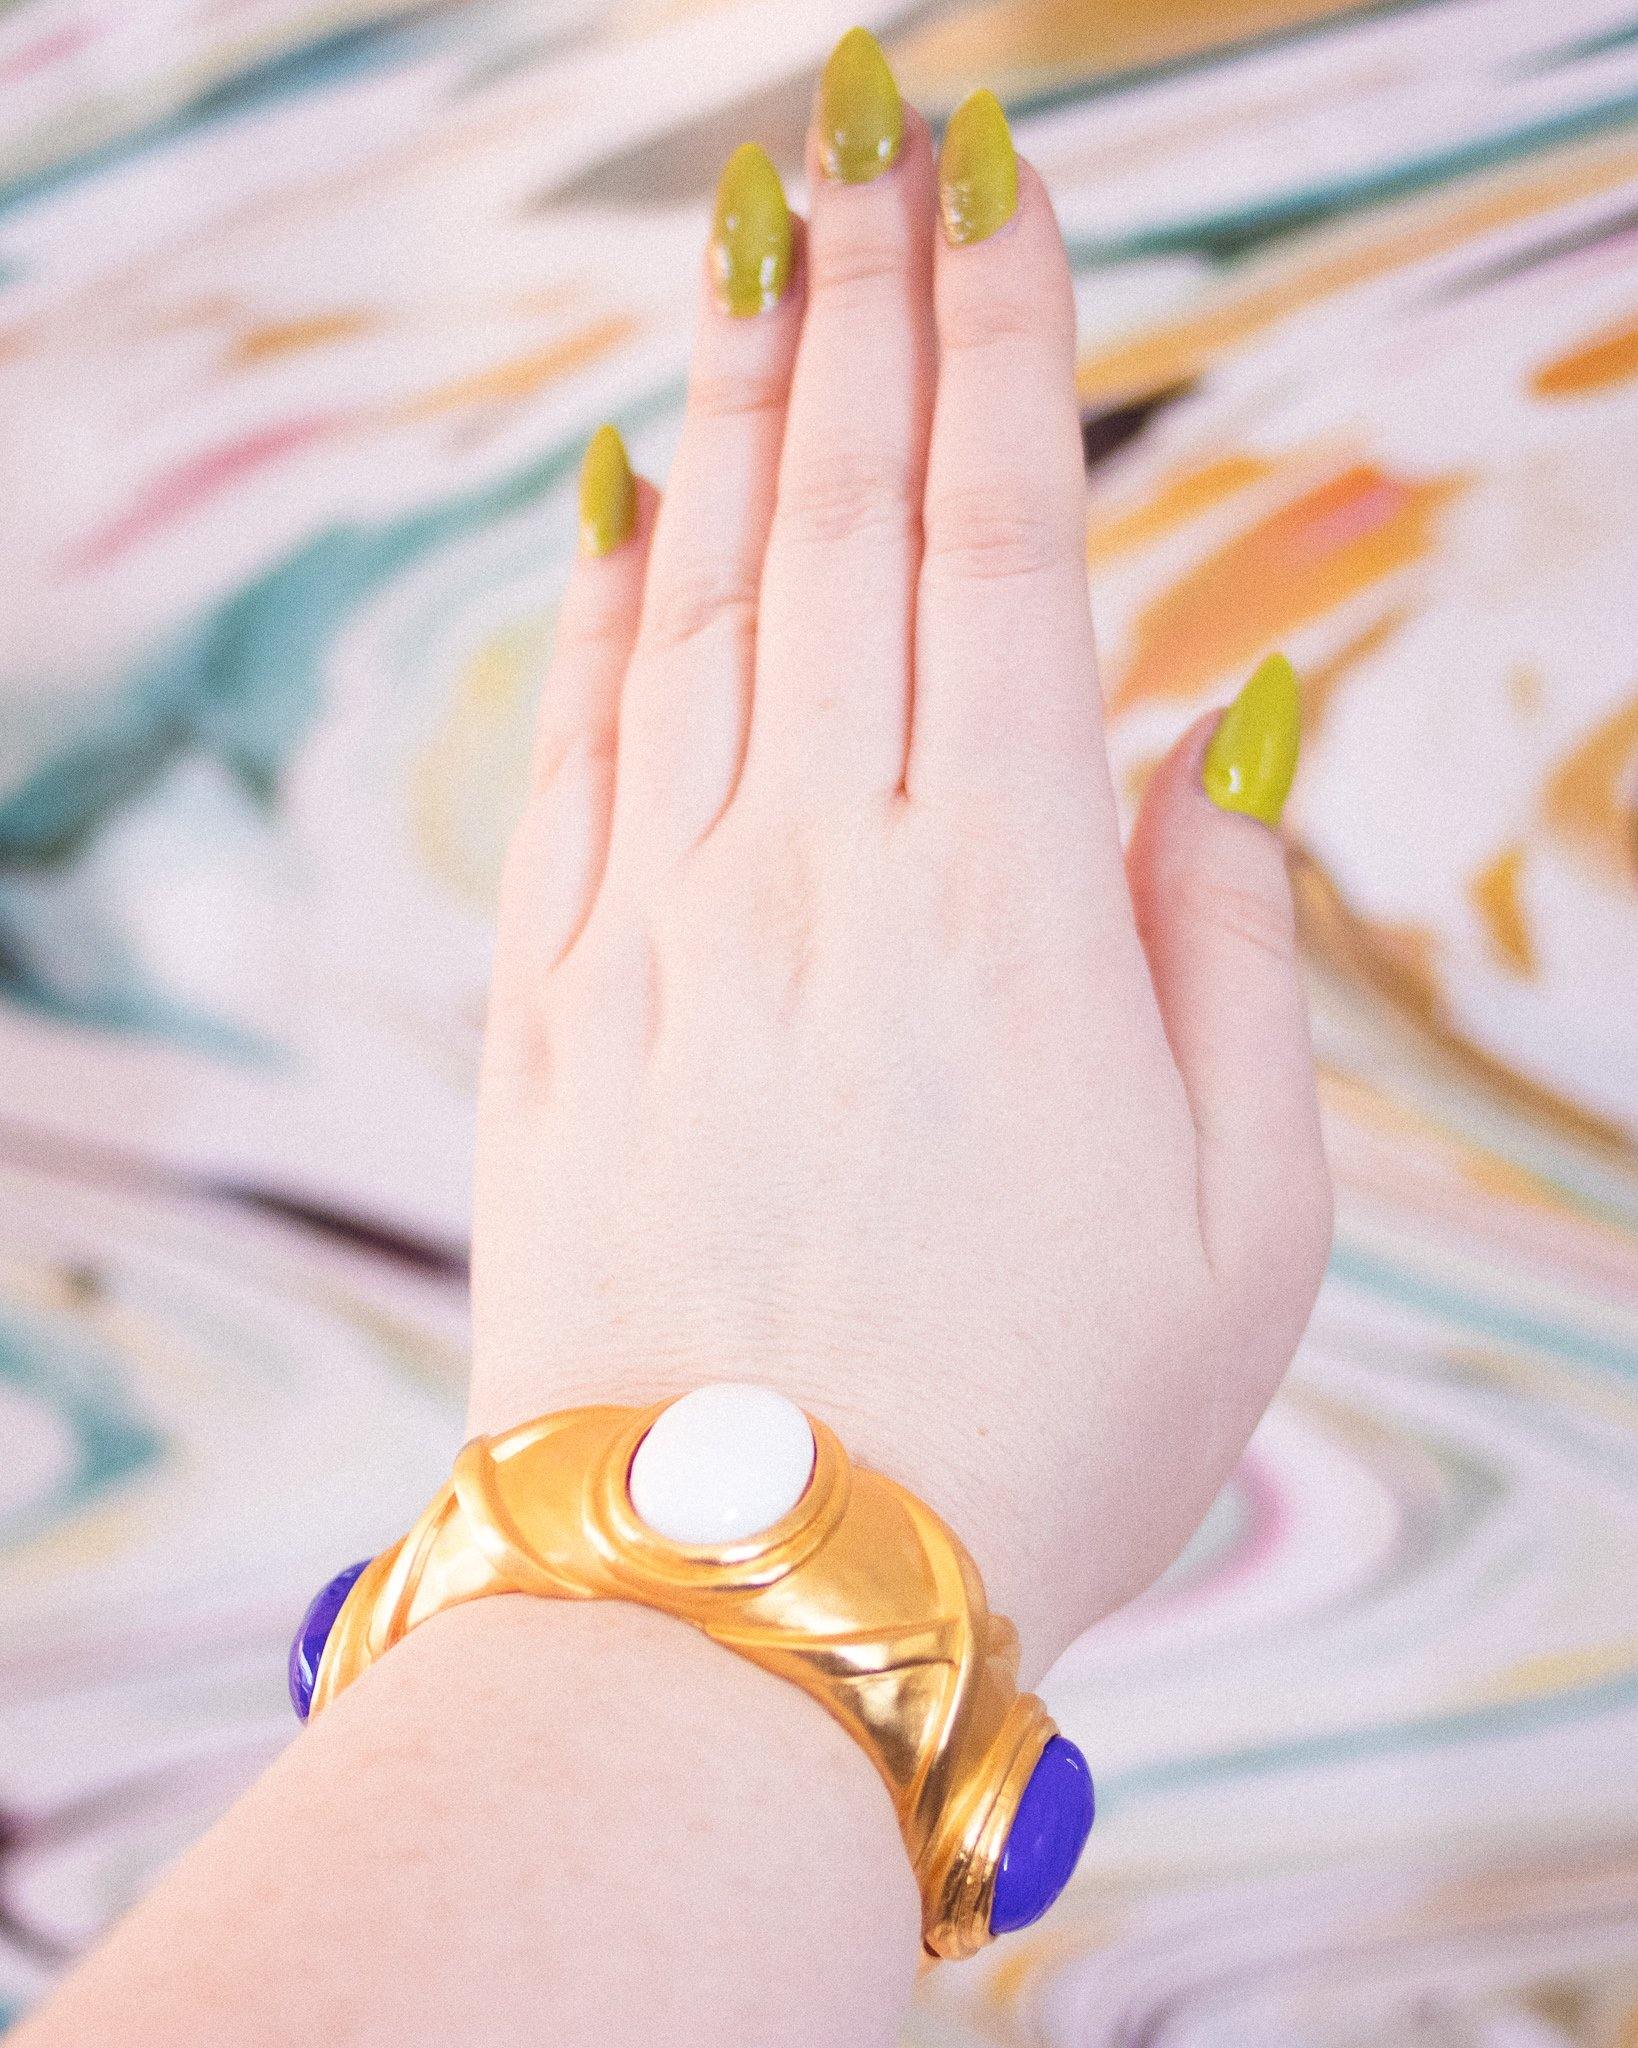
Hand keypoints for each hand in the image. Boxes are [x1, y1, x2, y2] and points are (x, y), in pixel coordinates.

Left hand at [469, 53, 1330, 1676]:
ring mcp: (661, 935)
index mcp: (1003, 912)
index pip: (994, 553)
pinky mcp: (556, 1014)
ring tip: (752, 248)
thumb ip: (1226, 959)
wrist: (751, 1603)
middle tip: (870, 135)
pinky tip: (614, 507)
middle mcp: (813, 878)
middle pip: (833, 531)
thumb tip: (1196, 760)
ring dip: (730, 411)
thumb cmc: (1039, 1437)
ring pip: (694, 610)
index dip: (1000, 355)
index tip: (1003, 195)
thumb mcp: (1248, 1230)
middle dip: (862, 310)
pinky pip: (575, 757)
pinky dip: (597, 612)